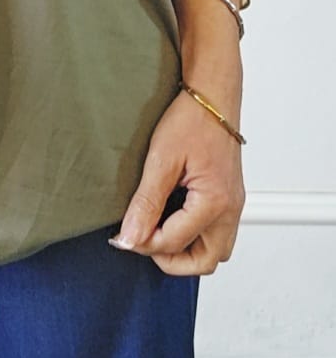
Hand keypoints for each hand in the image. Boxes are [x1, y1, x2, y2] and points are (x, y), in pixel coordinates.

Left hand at [108, 84, 245, 274]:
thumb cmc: (192, 119)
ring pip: (216, 251)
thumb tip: (131, 236)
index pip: (175, 243)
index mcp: (214, 202)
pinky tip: (173, 218)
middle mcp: (230, 210)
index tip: (122, 235)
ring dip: (187, 252)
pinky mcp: (230, 198)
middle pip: (206, 262)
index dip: (144, 243)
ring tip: (158, 232)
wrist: (213, 95)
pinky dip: (196, 236)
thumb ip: (146, 202)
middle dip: (172, 261)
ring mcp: (234, 205)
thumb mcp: (161, 159)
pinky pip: (218, 232)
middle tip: (144, 241)